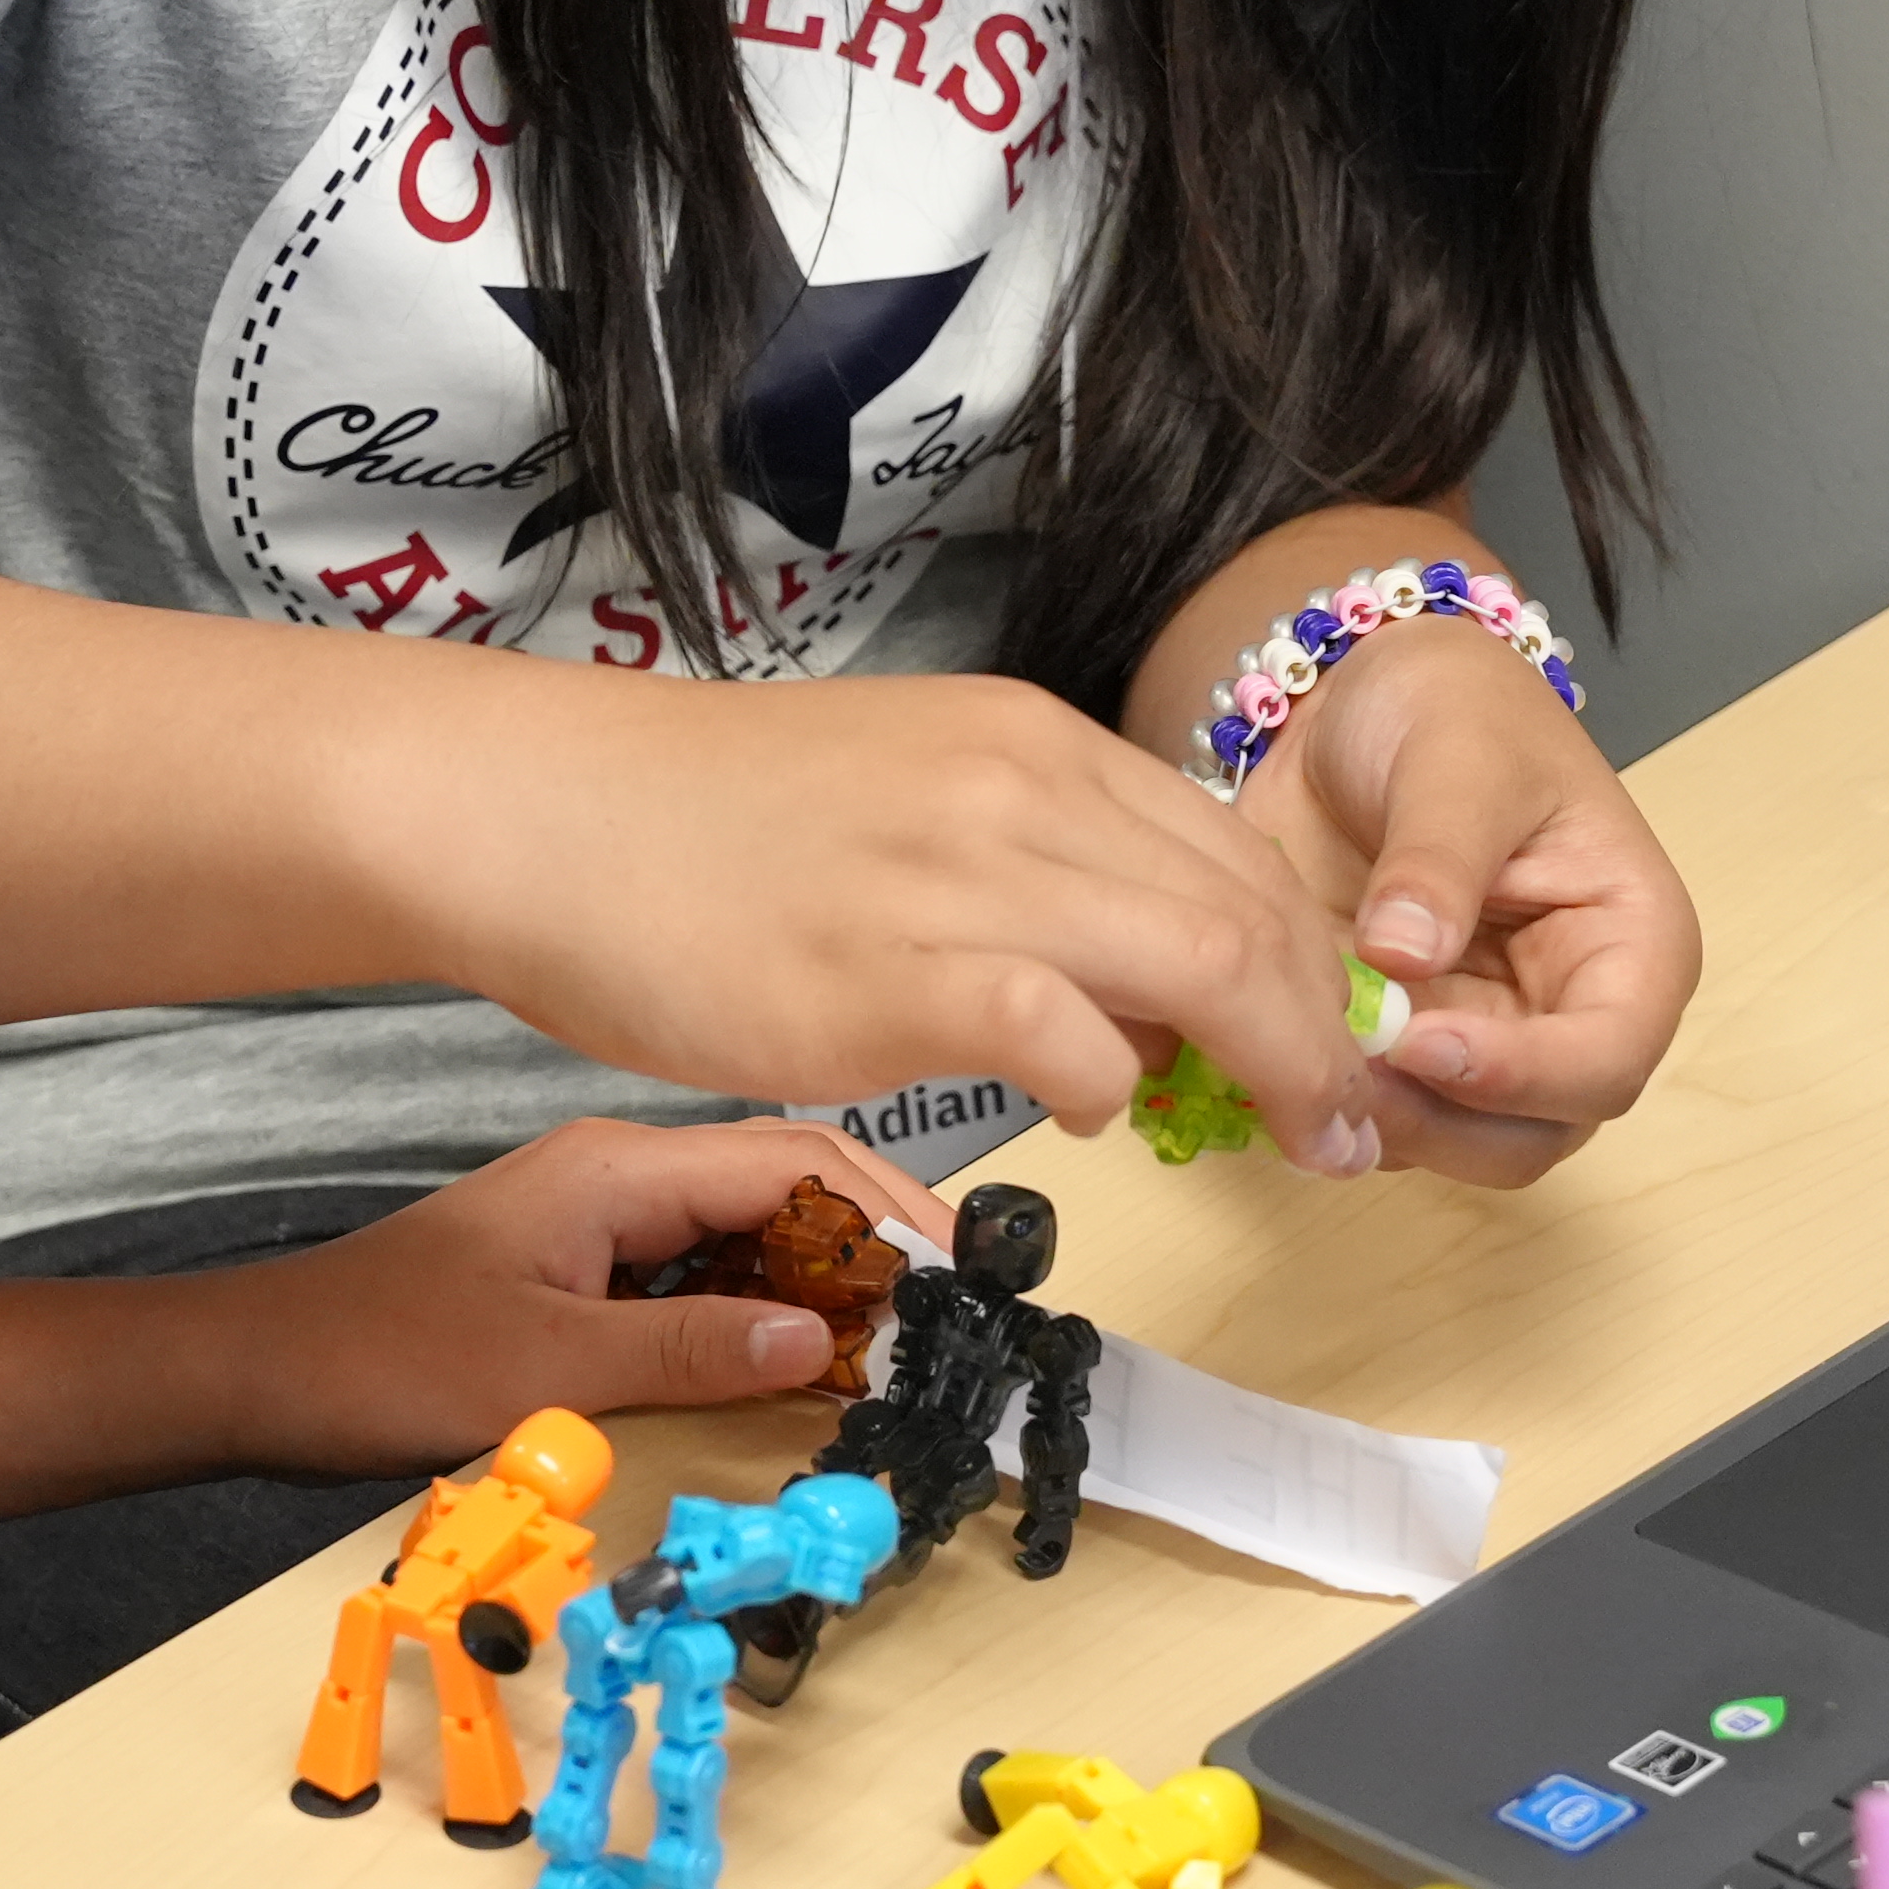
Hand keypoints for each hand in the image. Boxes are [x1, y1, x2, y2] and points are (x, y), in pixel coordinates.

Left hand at [234, 1116, 959, 1473]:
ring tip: (893, 1347)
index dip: (886, 1212)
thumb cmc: (382, 1358)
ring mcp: (604, 1216)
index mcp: (616, 1167)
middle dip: (870, 1246)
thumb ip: (690, 1351)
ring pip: (749, 1230)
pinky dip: (761, 1310)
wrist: (267, 1372)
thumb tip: (817, 1341)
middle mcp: (619, 1172)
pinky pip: (705, 1272)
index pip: (793, 1161)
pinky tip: (797, 1363)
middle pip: (784, 1184)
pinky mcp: (588, 1265)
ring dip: (820, 1282)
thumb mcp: (549, 1370)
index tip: (957, 1273)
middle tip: (945, 1321)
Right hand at [424, 667, 1388, 1165]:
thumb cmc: (703, 832)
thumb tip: (1133, 992)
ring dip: (1269, 1070)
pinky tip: (1081, 1120)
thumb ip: (1029, 868)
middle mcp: (1019, 790)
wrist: (545, 812)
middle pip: (1253, 911)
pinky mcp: (890, 971)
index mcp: (1032, 745)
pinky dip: (1108, 1086)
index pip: (1238, 851)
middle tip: (1343, 1126)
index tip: (1331, 1049)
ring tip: (1281, 1144)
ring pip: (1201, 962)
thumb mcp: (909, 803)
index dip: (1314, 964)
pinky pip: (1068, 1033)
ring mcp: (959, 875)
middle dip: (1326, 1034)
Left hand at [1252, 621, 1704, 1185]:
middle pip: (1535, 1134)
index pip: (1608, 1058)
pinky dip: (1328, 1102)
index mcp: (1628, 945)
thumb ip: (1440, 856)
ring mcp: (1481, 1040)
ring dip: (1378, 1123)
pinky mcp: (1401, 1048)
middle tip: (1344, 1071)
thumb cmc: (1452, 708)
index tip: (1422, 1043)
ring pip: (1454, 1145)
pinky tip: (1271, 1048)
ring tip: (1296, 1054)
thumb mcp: (1457, 756)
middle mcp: (1566, 1014)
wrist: (1360, 700)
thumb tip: (1406, 955)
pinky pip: (1378, 1114)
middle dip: (1443, 1121)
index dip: (1524, 1075)